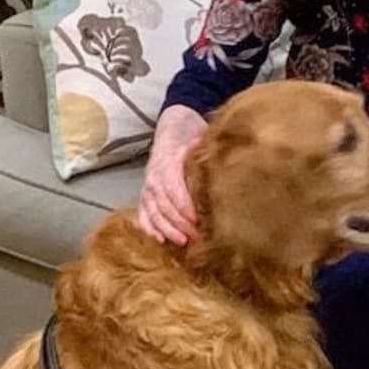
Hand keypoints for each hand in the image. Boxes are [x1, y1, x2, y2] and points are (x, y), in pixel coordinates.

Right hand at [138, 106, 206, 245]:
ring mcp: (147, 187)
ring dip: (167, 230)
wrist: (173, 126)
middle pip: (164, 207)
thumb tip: (225, 165)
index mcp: (167, 164)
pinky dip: (149, 228)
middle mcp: (153, 177)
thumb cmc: (190, 135)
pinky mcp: (145, 194)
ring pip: (153, 213)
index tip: (198, 222)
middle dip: (180, 225)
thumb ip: (207, 154)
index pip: (174, 191)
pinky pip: (143, 214)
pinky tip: (160, 240)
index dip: (185, 209)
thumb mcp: (200, 139)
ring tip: (182, 242)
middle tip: (197, 237)